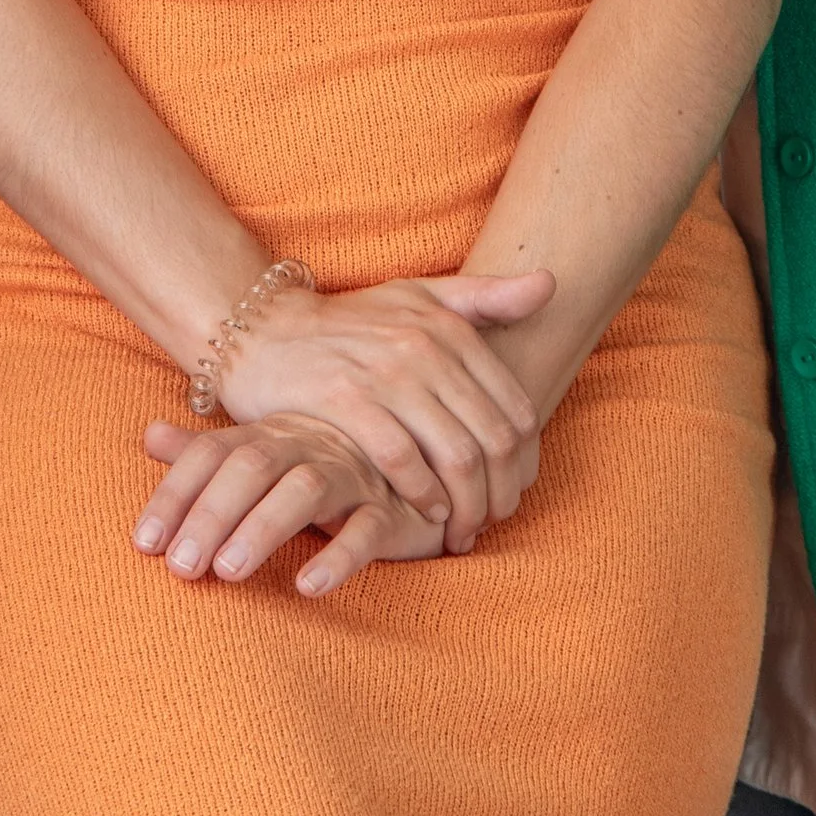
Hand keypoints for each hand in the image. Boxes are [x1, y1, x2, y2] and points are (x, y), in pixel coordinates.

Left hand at [136, 411, 452, 596]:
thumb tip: (148, 435)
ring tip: (228, 572)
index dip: (174, 493)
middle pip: (252, 467)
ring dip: (262, 529)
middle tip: (180, 567)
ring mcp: (350, 474)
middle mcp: (305, 445)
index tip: (142, 543)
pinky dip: (338, 556)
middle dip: (211, 514)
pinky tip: (307, 585)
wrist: (415, 466)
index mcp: (269, 433)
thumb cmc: (322, 465)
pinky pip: (367, 529)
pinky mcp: (389, 510)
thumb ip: (206, 452)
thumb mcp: (262, 454)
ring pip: (304, 490)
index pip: (211, 453)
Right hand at [212, 270, 550, 553]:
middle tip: (493, 522)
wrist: (265, 332)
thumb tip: (551, 284)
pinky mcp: (345, 399)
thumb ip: (486, 297)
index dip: (524, 463)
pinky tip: (427, 511)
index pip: (516, 409)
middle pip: (493, 439)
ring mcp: (384, 371)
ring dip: (469, 506)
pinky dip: (424, 494)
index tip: (513, 491)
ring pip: (457, 455)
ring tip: (464, 531)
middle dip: (502, 494)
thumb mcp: (418, 298)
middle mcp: (422, 345)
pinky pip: (403, 460)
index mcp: (448, 325)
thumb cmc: (351, 323)